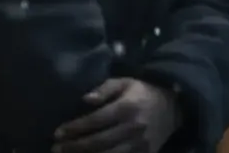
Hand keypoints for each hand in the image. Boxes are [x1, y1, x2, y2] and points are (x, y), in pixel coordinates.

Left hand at [53, 78, 181, 152]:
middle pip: (98, 142)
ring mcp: (140, 145)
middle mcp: (134, 128)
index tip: (57, 133)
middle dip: (74, 147)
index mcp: (128, 107)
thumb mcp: (125, 83)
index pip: (95, 121)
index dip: (74, 128)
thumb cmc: (142, 93)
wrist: (172, 108)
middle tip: (56, 149)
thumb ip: (105, 88)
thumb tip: (85, 99)